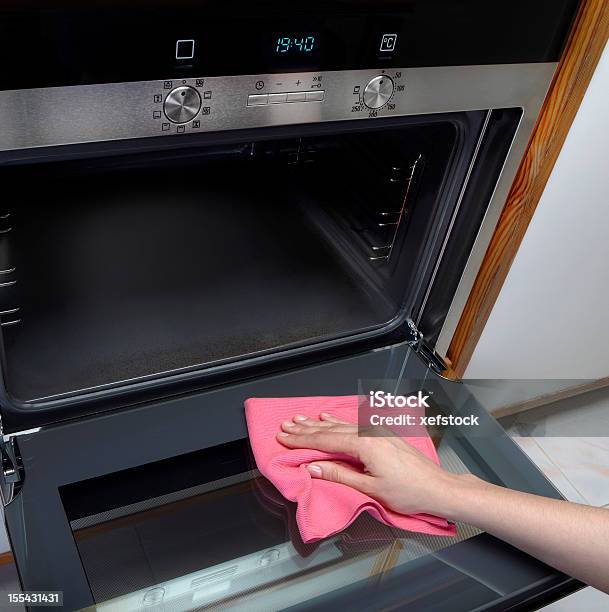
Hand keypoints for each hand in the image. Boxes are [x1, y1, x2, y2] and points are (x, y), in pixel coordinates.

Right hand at [277, 412, 476, 515]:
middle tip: (285, 426)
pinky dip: (337, 421)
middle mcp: (369, 432)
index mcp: (365, 444)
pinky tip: (327, 416)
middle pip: (330, 430)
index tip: (283, 437)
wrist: (438, 487)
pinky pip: (353, 424)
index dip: (302, 440)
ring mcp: (376, 431)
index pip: (326, 441)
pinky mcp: (382, 434)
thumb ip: (340, 474)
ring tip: (299, 419)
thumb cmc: (407, 492)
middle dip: (305, 429)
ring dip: (317, 423)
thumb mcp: (371, 488)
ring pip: (340, 425)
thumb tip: (313, 468)